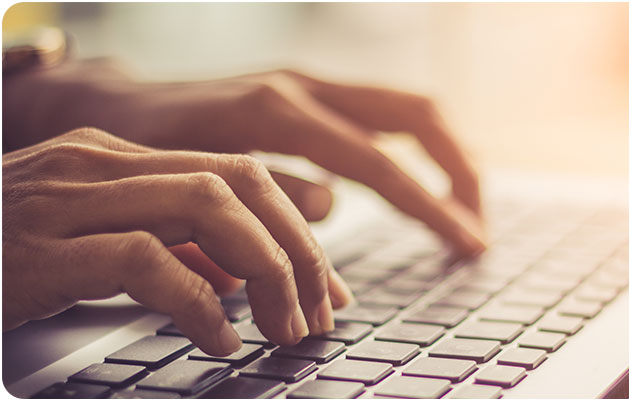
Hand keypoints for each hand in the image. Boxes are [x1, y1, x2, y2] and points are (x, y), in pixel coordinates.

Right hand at [2, 127, 353, 354]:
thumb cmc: (2, 260)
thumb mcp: (98, 248)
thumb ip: (170, 251)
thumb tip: (238, 277)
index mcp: (121, 158)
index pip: (240, 175)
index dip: (298, 230)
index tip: (327, 287)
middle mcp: (100, 163)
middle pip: (239, 183)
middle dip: (296, 250)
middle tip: (320, 312)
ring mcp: (67, 198)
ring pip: (206, 206)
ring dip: (264, 270)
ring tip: (285, 327)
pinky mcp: (39, 249)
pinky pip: (145, 259)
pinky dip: (197, 301)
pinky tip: (219, 340)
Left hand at [177, 70, 487, 253]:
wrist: (119, 102)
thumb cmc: (147, 146)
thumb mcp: (194, 179)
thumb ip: (266, 193)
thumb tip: (331, 210)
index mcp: (278, 112)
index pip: (378, 163)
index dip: (430, 206)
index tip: (469, 243)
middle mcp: (305, 86)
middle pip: (414, 113)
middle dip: (459, 169)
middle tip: (479, 224)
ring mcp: (310, 84)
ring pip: (405, 108)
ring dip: (445, 155)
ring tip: (463, 208)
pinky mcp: (309, 93)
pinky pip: (380, 116)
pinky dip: (412, 151)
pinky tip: (418, 183)